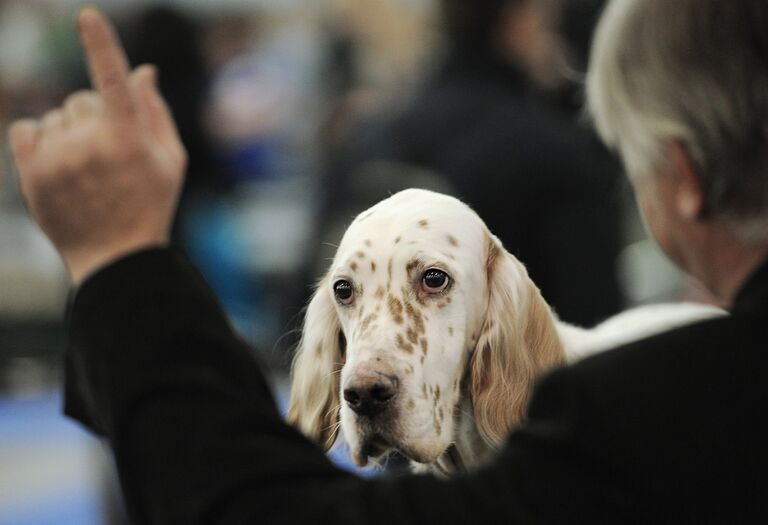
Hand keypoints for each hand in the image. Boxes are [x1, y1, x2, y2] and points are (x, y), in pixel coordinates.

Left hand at [7, 8, 185, 284]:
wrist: (116, 256)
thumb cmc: (151, 204)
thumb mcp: (170, 160)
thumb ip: (156, 111)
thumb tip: (142, 69)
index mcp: (130, 138)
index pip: (113, 80)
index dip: (101, 45)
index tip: (87, 16)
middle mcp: (92, 144)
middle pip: (80, 99)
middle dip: (93, 116)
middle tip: (107, 152)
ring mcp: (60, 159)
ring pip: (54, 117)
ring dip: (67, 131)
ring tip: (85, 168)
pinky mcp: (33, 174)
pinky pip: (26, 129)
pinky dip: (38, 138)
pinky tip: (57, 162)